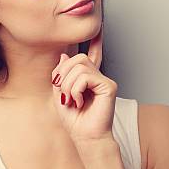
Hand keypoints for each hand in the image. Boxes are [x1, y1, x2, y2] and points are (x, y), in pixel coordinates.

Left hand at [50, 23, 117, 142]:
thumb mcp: (59, 95)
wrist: (86, 138)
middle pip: (76, 59)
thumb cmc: (75, 121)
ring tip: (72, 100)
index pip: (92, 56)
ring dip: (68, 85)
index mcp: (88, 79)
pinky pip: (85, 77)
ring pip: (79, 67)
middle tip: (64, 94)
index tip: (98, 30)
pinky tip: (79, 101)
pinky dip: (76, 89)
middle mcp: (98, 77)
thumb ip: (61, 76)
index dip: (96, 42)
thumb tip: (64, 56)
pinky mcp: (109, 86)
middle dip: (63, 75)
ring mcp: (104, 81)